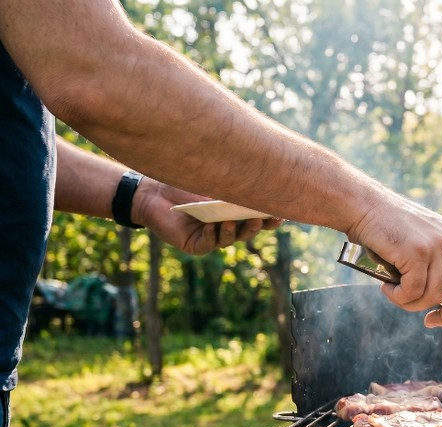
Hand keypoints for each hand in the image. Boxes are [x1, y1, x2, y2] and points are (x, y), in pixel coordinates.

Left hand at [133, 181, 282, 254]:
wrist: (151, 191)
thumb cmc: (181, 180)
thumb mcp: (211, 177)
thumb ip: (232, 176)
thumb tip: (260, 158)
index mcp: (235, 210)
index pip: (259, 215)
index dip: (272, 216)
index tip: (282, 211)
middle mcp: (227, 225)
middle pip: (249, 229)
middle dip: (258, 224)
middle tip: (265, 218)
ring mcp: (212, 236)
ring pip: (231, 238)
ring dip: (238, 231)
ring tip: (239, 222)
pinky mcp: (195, 244)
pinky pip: (209, 243)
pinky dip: (214, 236)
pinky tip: (216, 226)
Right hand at [346, 194, 441, 335]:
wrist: (362, 204)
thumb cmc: (387, 230)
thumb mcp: (424, 245)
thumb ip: (439, 268)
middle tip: (430, 322)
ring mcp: (437, 246)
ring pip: (434, 297)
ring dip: (411, 304)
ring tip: (394, 291)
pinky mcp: (417, 252)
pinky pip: (414, 292)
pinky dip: (398, 297)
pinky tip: (386, 286)